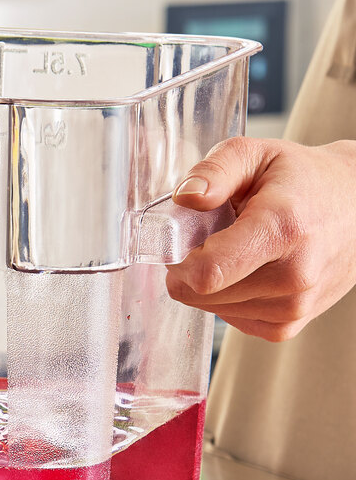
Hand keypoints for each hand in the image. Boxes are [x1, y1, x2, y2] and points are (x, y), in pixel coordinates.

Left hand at [165, 137, 355, 341]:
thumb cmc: (301, 178)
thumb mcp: (256, 155)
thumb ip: (215, 170)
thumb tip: (185, 197)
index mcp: (281, 228)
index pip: (207, 272)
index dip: (178, 259)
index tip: (183, 239)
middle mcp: (294, 275)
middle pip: (200, 293)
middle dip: (190, 267)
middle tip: (212, 238)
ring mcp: (295, 306)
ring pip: (212, 309)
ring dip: (211, 282)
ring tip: (239, 250)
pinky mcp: (289, 325)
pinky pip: (231, 320)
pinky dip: (228, 298)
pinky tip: (248, 270)